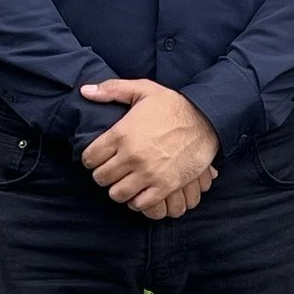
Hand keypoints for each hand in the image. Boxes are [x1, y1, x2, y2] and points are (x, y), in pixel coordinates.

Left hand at [81, 79, 220, 218]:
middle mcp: (132, 156)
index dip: (91, 158)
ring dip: (118, 189)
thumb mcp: (143, 89)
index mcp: (122, 134)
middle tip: (112, 170)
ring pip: (117, 194)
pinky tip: (140, 191)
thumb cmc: (174, 105)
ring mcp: (149, 173)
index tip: (98, 157)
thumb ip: (112, 90)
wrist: (208, 119)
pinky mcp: (165, 185)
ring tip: (124, 182)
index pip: (89, 157)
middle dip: (103, 174)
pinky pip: (140, 204)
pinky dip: (137, 201)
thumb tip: (85, 91)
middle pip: (101, 178)